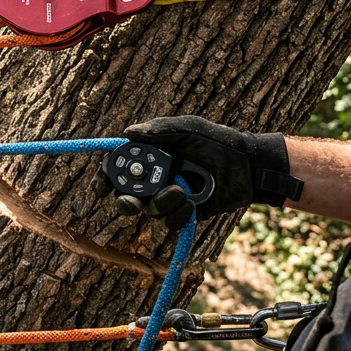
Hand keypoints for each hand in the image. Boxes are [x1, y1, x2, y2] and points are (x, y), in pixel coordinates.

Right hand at [92, 115, 302, 228]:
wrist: (249, 166)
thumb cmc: (219, 142)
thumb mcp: (188, 129)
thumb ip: (159, 130)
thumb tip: (127, 133)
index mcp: (151, 156)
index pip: (119, 167)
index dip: (105, 177)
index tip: (101, 187)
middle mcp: (155, 177)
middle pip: (125, 195)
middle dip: (125, 201)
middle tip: (132, 202)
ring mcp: (168, 196)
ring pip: (148, 210)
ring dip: (162, 202)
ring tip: (182, 192)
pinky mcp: (184, 212)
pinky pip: (169, 220)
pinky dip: (179, 212)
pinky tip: (192, 202)